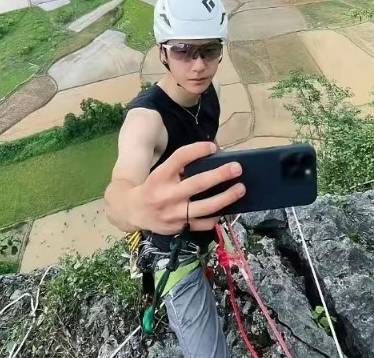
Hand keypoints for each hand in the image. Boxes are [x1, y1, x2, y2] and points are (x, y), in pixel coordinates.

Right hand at [128, 142, 244, 234]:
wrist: (133, 211)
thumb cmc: (153, 187)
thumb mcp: (161, 172)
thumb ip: (180, 166)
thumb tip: (213, 156)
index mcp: (160, 176)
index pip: (180, 158)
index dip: (197, 150)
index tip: (213, 147)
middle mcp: (167, 194)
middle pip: (198, 183)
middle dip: (220, 175)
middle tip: (237, 168)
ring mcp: (175, 213)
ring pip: (206, 207)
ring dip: (226, 197)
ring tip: (241, 188)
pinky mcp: (180, 227)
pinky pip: (204, 223)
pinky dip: (217, 215)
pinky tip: (226, 208)